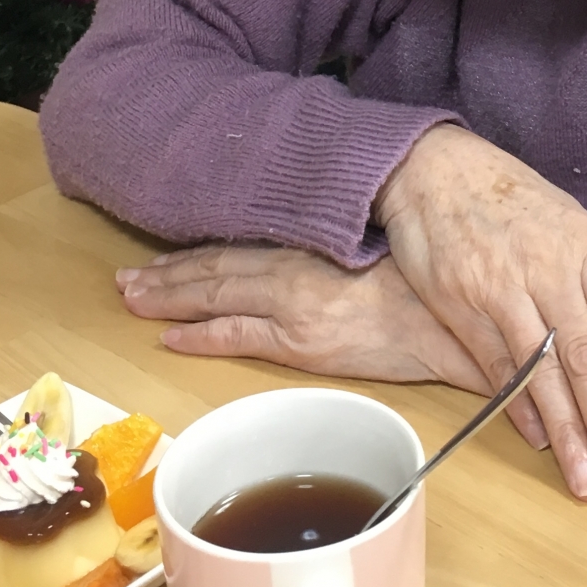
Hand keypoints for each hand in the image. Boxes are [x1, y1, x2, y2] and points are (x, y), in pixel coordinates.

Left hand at [115, 244, 491, 390]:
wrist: (462, 319)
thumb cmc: (431, 286)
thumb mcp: (379, 252)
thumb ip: (337, 250)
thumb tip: (314, 255)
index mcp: (313, 244)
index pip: (239, 246)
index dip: (194, 251)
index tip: (159, 255)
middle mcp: (296, 269)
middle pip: (216, 267)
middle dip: (166, 275)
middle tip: (124, 280)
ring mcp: (295, 306)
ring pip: (217, 295)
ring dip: (169, 297)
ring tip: (133, 297)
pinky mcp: (305, 342)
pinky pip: (238, 335)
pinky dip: (200, 334)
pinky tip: (171, 336)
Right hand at [374, 124, 586, 508]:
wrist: (434, 170)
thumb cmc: (515, 200)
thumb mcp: (574, 223)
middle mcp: (548, 270)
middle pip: (586, 359)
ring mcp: (501, 289)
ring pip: (541, 372)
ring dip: (567, 434)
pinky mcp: (460, 305)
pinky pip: (494, 366)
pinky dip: (518, 408)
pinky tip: (540, 443)